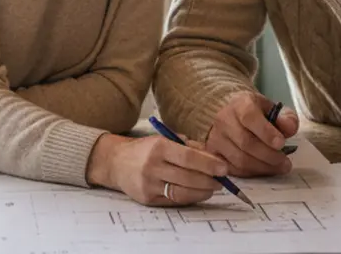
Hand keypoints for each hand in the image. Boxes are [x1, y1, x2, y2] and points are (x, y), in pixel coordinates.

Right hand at [86, 134, 227, 206]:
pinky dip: (190, 198)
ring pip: (182, 192)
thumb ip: (190, 147)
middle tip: (222, 180)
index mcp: (159, 147)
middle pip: (188, 177)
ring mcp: (149, 184)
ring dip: (202, 192)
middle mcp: (152, 166)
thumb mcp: (166, 139)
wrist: (116, 162)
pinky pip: (174, 200)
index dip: (209, 165)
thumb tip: (215, 159)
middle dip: (210, 180)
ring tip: (213, 188)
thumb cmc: (147, 149)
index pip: (189, 158)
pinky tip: (198, 193)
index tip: (224, 168)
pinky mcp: (147, 198)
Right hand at [205, 92, 299, 177]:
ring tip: (278, 168)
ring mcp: (216, 138)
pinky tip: (260, 171)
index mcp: (240, 104)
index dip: (266, 132)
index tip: (281, 143)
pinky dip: (247, 173)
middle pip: (246, 143)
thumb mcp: (273, 109)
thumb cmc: (256, 114)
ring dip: (262, 167)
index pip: (250, 117)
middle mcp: (224, 120)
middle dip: (269, 155)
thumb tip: (289, 128)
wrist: (232, 116)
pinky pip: (230, 169)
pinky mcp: (213, 155)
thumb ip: (285, 118)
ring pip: (239, 159)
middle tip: (285, 162)